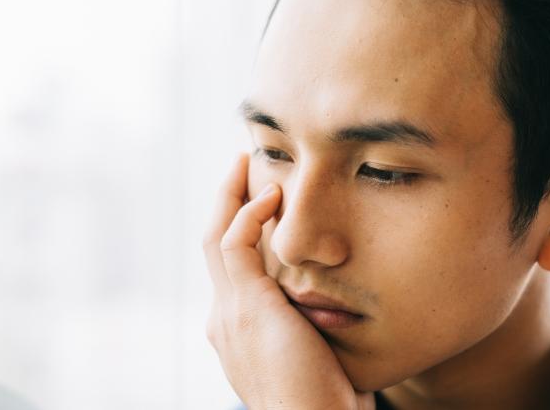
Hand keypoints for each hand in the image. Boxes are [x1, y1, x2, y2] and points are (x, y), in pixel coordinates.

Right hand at [203, 153, 374, 409]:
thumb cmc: (327, 403)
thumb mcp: (315, 356)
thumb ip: (312, 327)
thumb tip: (336, 309)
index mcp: (237, 331)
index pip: (229, 267)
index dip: (238, 229)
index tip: (258, 201)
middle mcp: (223, 319)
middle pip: (214, 244)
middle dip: (225, 202)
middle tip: (241, 166)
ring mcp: (230, 313)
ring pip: (217, 236)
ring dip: (231, 195)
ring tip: (248, 162)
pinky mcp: (246, 305)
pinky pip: (234, 242)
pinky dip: (248, 211)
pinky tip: (272, 192)